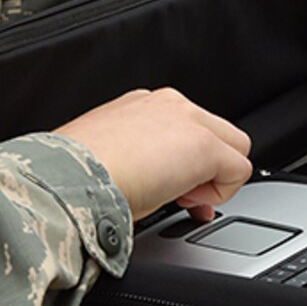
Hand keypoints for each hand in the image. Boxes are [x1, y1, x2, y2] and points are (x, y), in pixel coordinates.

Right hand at [58, 89, 251, 221]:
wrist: (68, 178)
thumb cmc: (72, 175)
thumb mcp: (105, 160)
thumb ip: (134, 161)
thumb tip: (150, 186)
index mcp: (139, 107)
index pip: (184, 128)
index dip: (187, 164)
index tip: (173, 189)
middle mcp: (167, 104)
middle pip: (218, 132)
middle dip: (208, 168)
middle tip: (180, 196)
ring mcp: (188, 121)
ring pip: (234, 147)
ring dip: (214, 178)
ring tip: (180, 198)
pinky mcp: (204, 145)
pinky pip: (239, 171)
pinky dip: (221, 193)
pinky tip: (187, 201)